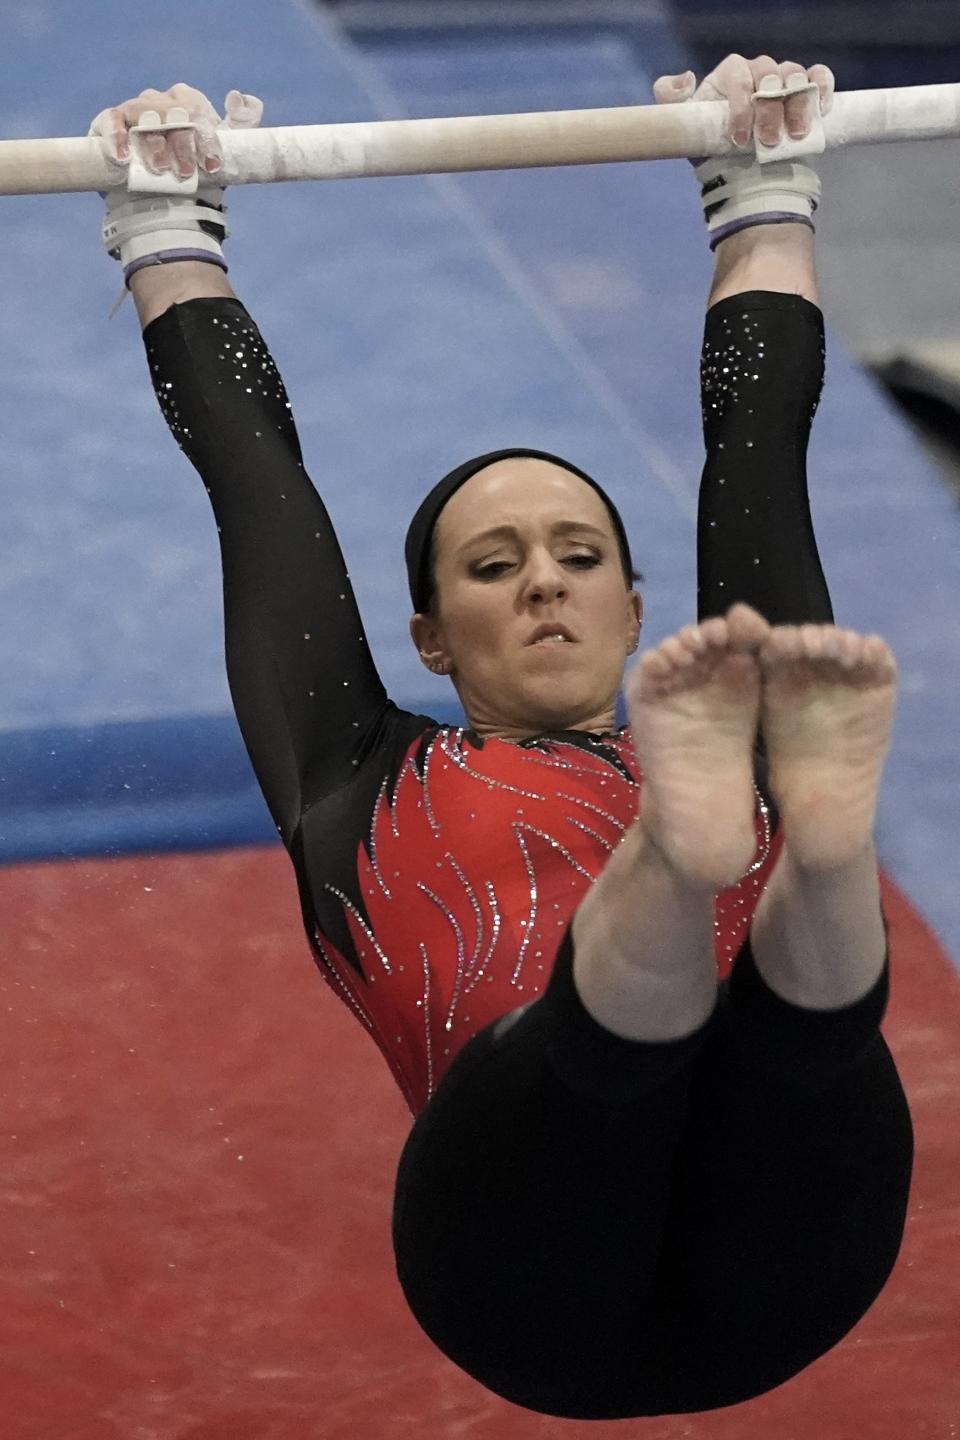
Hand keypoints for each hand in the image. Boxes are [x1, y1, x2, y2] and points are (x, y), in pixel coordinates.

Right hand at [88, 84, 263, 178]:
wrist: (163, 203)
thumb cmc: (196, 176)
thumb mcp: (225, 153)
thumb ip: (241, 125)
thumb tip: (244, 98)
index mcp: (189, 103)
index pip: (197, 110)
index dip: (205, 137)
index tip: (211, 164)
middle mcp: (162, 101)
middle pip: (171, 112)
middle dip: (181, 144)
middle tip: (186, 173)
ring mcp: (136, 111)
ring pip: (144, 116)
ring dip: (154, 144)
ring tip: (161, 170)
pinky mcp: (111, 123)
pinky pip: (112, 122)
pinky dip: (116, 137)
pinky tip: (123, 157)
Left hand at [653, 54, 834, 149]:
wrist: (742, 168)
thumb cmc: (714, 144)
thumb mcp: (687, 125)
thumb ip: (672, 101)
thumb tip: (685, 78)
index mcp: (730, 74)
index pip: (738, 74)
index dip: (740, 104)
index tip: (739, 137)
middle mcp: (758, 71)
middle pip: (769, 74)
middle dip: (769, 109)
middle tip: (768, 141)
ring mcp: (783, 79)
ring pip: (795, 75)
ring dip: (797, 104)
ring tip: (794, 135)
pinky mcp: (806, 91)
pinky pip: (819, 76)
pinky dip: (822, 88)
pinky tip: (820, 111)